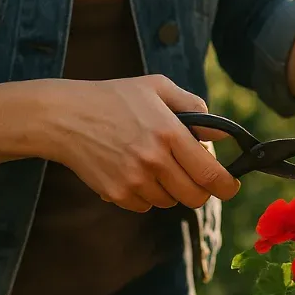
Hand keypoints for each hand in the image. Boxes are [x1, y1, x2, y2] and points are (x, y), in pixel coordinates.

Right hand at [45, 75, 239, 212]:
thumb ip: (195, 108)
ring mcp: (134, 180)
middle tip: (194, 176)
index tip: (230, 186)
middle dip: (200, 190)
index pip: (210, 174)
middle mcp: (154, 160)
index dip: (226, 185)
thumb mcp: (157, 88)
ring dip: (171, 190)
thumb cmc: (114, 97)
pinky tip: (133, 171)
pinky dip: (146, 194)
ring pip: (170, 202)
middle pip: (195, 197)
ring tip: (154, 164)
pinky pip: (146, 206)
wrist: (63, 117)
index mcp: (169, 133)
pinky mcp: (117, 194)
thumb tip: (221, 135)